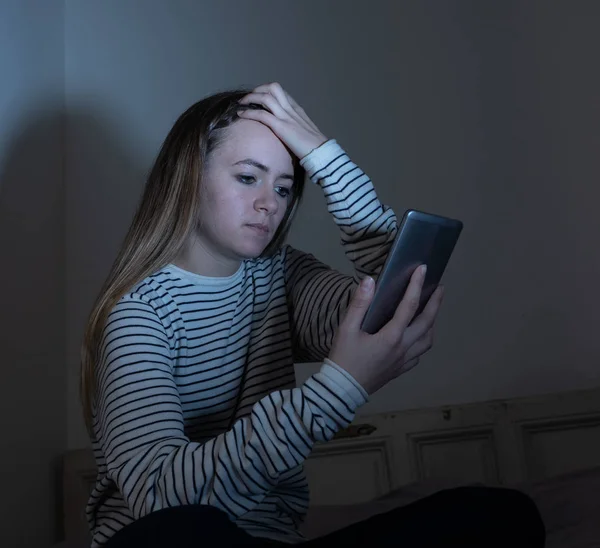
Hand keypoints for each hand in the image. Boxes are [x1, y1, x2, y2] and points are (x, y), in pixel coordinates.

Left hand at [237, 82, 327, 159]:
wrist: (321, 153)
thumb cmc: (314, 147)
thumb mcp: (304, 131)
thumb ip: (295, 128)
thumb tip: (288, 133)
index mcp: (297, 110)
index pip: (281, 92)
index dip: (267, 92)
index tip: (258, 98)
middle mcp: (291, 109)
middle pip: (273, 87)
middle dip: (258, 90)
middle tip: (249, 99)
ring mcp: (286, 117)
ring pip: (266, 97)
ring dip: (250, 98)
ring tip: (241, 104)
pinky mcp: (281, 127)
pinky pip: (262, 114)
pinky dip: (249, 113)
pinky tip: (241, 114)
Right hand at [329, 266, 443, 395]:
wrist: (342, 390)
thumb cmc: (343, 358)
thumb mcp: (346, 329)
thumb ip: (359, 304)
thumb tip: (369, 281)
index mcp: (391, 336)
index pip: (409, 306)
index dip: (416, 285)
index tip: (422, 269)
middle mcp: (403, 348)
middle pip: (426, 323)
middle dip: (435, 304)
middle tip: (439, 288)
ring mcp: (403, 361)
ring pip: (427, 340)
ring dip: (431, 324)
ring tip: (430, 312)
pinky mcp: (400, 370)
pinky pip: (419, 354)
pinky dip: (422, 342)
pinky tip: (417, 337)